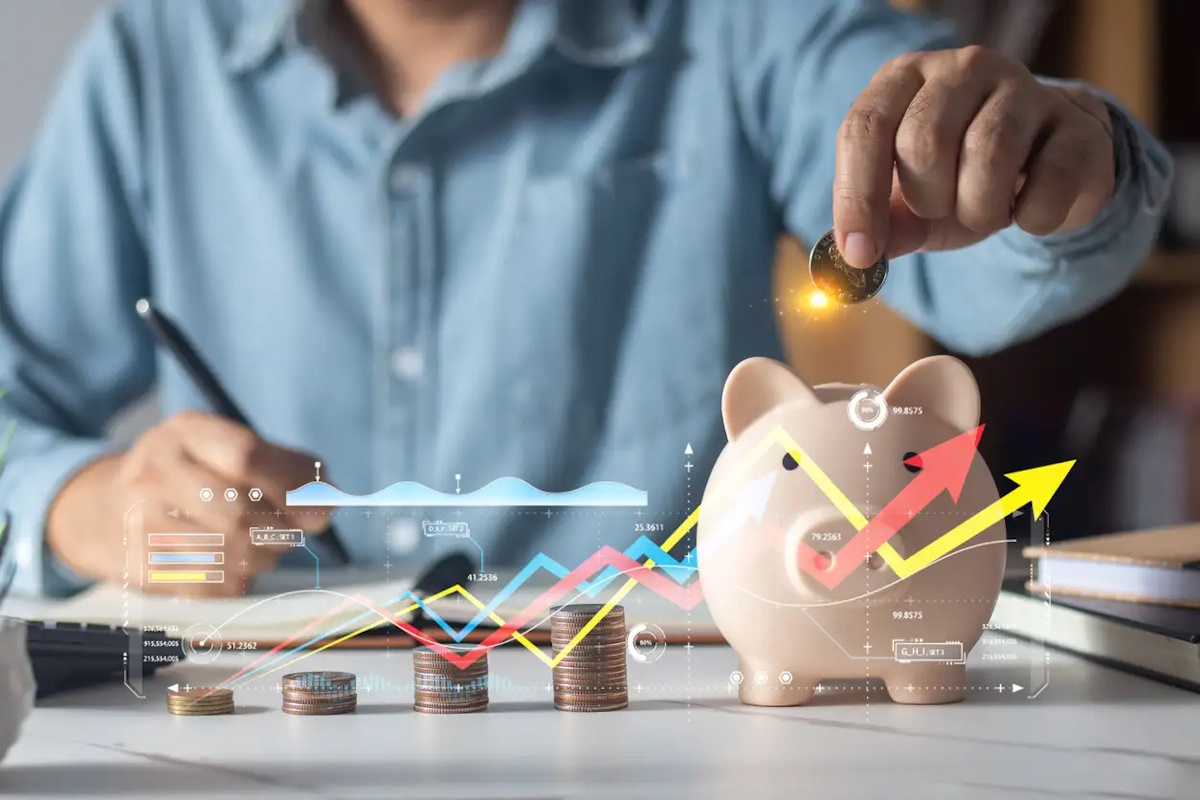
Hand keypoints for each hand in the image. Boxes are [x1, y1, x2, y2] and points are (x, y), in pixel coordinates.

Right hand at [47, 412, 329, 596]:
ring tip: (260, 549)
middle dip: (279, 532)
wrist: (102, 509)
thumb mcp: (229, 451)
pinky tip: (232, 567)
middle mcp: (155, 470)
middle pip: (237, 515)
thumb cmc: (193, 477)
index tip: (319, 511)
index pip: (246, 456)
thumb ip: (288, 469)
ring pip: (225, 556)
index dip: (292, 487)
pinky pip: (208, 587)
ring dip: (261, 559)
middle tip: (288, 534)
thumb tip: (326, 506)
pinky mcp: (137, 565)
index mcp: (187, 432)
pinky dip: (236, 582)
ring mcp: (139, 520)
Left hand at [834, 45, 1115, 267]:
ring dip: (978, 209)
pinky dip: (1031, 218)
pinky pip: (1049, 183)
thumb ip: (884, 226)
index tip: (859, 253)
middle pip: (924, 142)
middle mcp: (964, 68)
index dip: (856, 197)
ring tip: (983, 209)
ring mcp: (1025, 88)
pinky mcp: (1077, 125)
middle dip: (927, 199)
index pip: (865, 127)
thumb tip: (857, 257)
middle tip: (942, 208)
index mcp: (906, 78)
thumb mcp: (910, 204)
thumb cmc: (960, 180)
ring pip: (987, 154)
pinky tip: (1028, 211)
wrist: (1044, 167)